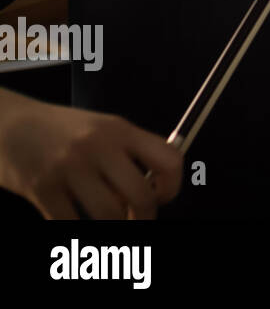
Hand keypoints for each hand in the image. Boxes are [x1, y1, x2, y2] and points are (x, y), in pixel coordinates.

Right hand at [0, 92, 182, 218]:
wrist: (8, 123)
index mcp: (120, 129)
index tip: (163, 197)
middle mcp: (98, 146)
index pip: (168, 159)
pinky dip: (78, 228)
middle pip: (141, 195)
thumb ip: (128, 153)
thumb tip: (153, 189)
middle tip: (138, 220)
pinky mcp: (42, 188)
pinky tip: (76, 220)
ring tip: (111, 221)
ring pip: (109, 214)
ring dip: (115, 227)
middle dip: (145, 217)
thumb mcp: (101, 129)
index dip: (172, 186)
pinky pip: (71, 223)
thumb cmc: (60, 130)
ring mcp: (69, 167)